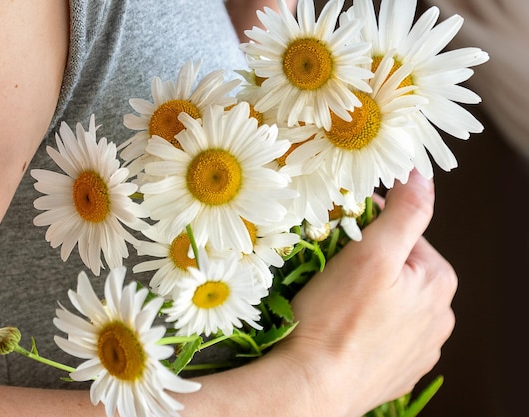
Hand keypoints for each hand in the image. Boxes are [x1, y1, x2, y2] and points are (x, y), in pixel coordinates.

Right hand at [271, 170, 456, 416]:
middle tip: (329, 265)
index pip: (404, 232)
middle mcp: (437, 318)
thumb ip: (404, 211)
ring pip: (388, 301)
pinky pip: (379, 333)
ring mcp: (417, 349)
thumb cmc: (336, 321)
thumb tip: (421, 176)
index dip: (370, 224)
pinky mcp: (395, 370)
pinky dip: (362, 324)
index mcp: (437, 283)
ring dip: (364, 293)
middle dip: (367, 260)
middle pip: (397, 267)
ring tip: (330, 300)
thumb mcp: (371, 254)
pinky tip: (339, 327)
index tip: (338, 227)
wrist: (311, 388)